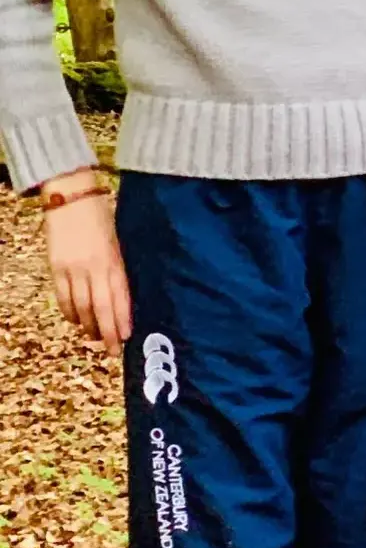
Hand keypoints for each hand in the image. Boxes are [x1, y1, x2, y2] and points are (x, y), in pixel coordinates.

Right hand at [42, 174, 129, 346]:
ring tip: (95, 338)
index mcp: (114, 260)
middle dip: (107, 332)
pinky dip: (70, 312)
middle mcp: (93, 268)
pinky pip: (63, 296)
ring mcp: (72, 269)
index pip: (119, 298)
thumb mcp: (119, 241)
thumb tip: (122, 294)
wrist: (71, 197)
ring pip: (80, 306)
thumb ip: (118, 267)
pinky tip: (76, 321)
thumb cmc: (101, 217)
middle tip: (113, 350)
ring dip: (88, 326)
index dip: (122, 320)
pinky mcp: (56, 267)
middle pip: (100, 308)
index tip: (127, 337)